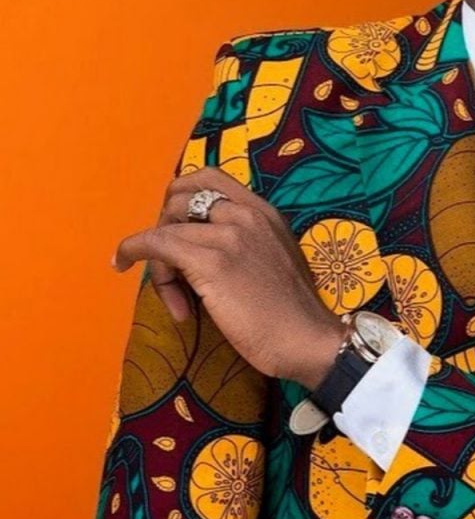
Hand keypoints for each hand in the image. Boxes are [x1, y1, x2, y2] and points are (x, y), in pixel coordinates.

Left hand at [112, 166, 346, 388]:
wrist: (308, 339)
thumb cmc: (293, 312)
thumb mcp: (276, 260)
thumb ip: (249, 244)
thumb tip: (208, 249)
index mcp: (265, 212)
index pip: (210, 178)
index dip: (181, 195)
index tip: (174, 225)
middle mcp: (247, 214)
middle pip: (181, 196)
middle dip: (164, 224)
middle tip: (168, 262)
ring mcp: (230, 235)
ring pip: (167, 227)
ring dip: (156, 260)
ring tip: (173, 296)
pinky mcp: (212, 262)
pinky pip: (156, 243)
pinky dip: (132, 249)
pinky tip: (121, 262)